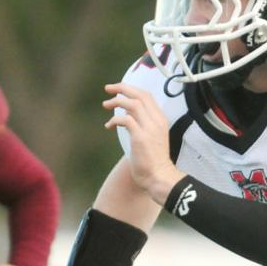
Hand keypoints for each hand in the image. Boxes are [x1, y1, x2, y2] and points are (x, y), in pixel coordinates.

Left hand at [103, 82, 183, 203]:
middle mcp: (157, 120)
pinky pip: (125, 120)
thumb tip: (127, 112)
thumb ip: (141, 122)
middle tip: (108, 89)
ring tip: (105, 105)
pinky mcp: (140, 137)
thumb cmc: (153, 160)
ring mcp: (150, 128)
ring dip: (116, 102)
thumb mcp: (150, 136)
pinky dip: (114, 120)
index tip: (118, 89)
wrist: (159, 176)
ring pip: (132, 104)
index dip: (131, 89)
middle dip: (122, 88)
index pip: (147, 95)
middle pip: (140, 95)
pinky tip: (109, 126)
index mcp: (160, 119)